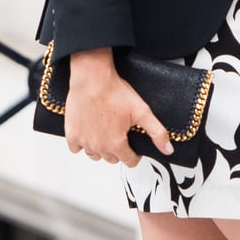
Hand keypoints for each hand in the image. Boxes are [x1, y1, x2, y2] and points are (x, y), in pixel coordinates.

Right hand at [65, 48, 172, 166]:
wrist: (93, 78)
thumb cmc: (115, 92)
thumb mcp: (142, 111)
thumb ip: (157, 132)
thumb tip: (168, 149)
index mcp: (116, 144)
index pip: (129, 161)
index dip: (135, 154)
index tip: (134, 147)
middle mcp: (99, 146)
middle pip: (111, 158)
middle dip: (118, 150)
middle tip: (120, 134)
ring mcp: (84, 141)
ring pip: (94, 155)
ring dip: (100, 148)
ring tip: (105, 133)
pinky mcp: (71, 134)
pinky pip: (76, 148)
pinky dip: (81, 144)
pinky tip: (88, 133)